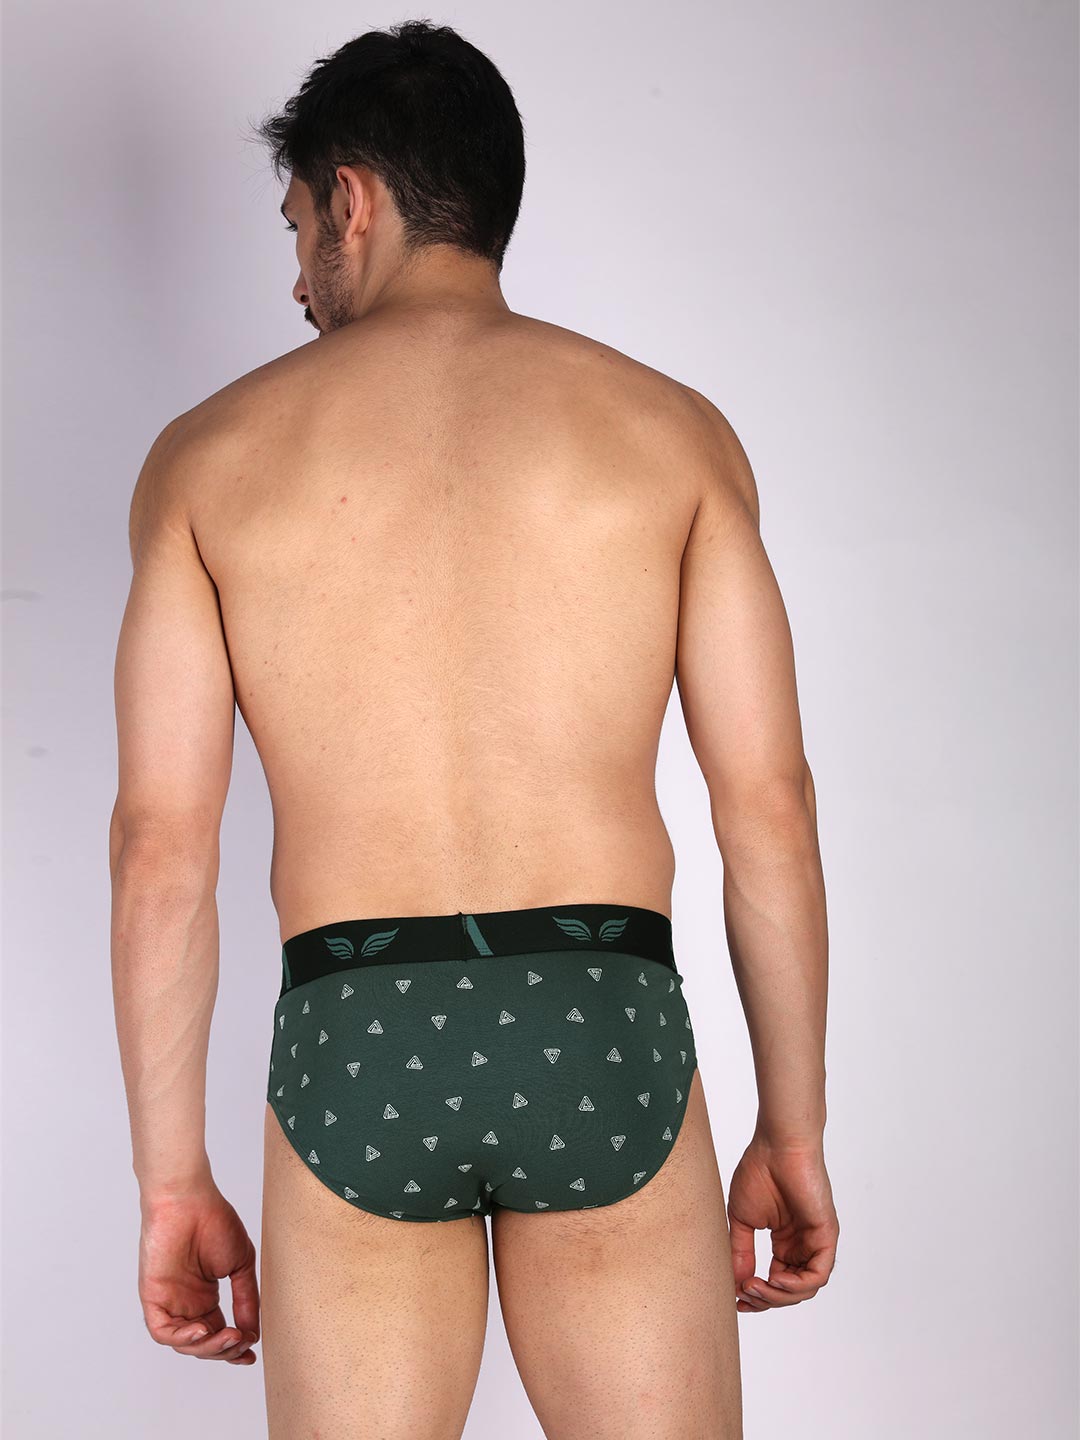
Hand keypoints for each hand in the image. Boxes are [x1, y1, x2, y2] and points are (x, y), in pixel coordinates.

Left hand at [138, 1179, 259, 1363]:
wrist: (188, 1199)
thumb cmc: (213, 1220)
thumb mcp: (239, 1264)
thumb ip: (245, 1298)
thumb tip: (252, 1332)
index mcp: (204, 1295)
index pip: (217, 1332)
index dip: (233, 1347)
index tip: (250, 1353)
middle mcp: (185, 1302)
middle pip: (202, 1343)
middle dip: (223, 1350)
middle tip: (241, 1342)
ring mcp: (169, 1301)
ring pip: (183, 1342)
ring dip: (207, 1347)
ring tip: (229, 1337)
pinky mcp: (152, 1298)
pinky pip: (163, 1331)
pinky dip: (183, 1337)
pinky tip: (203, 1331)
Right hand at [727, 1131, 838, 1312]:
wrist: (777, 1146)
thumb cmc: (760, 1171)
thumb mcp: (744, 1219)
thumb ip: (741, 1251)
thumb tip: (737, 1284)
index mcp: (786, 1241)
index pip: (777, 1281)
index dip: (759, 1295)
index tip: (737, 1298)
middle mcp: (803, 1244)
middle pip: (790, 1290)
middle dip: (766, 1299)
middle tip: (744, 1295)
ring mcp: (816, 1241)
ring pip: (805, 1288)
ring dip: (778, 1295)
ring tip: (754, 1287)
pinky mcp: (826, 1236)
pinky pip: (817, 1274)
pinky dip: (796, 1284)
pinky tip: (775, 1279)